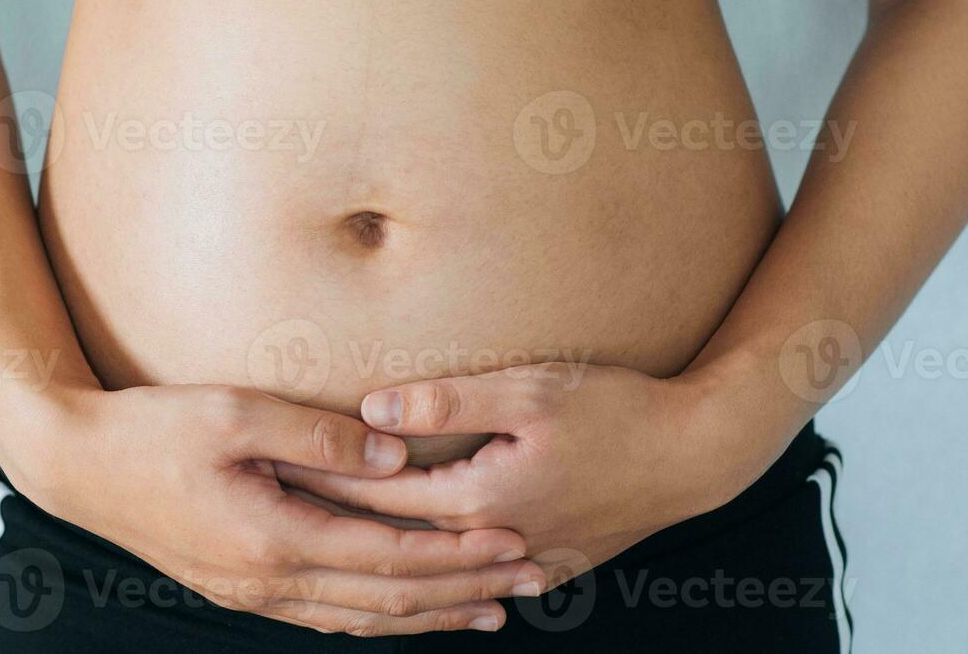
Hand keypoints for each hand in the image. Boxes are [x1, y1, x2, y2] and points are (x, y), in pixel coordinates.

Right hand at [0, 384, 547, 636]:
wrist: (79, 467)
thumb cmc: (154, 431)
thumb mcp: (235, 413)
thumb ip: (318, 433)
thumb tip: (394, 452)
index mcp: (273, 538)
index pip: (390, 556)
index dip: (457, 552)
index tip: (512, 540)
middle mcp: (269, 581)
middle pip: (388, 599)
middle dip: (463, 590)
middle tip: (528, 582)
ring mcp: (253, 594)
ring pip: (362, 619)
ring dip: (430, 614)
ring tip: (488, 609)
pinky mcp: (241, 589)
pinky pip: (326, 617)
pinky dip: (379, 618)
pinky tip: (406, 611)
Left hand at [275, 364, 754, 591]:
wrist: (697, 455)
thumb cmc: (616, 410)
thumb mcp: (529, 390)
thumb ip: (446, 403)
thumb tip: (370, 412)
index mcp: (482, 498)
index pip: (377, 495)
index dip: (320, 481)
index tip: (270, 470)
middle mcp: (495, 542)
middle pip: (393, 538)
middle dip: (333, 521)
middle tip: (274, 507)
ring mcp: (523, 563)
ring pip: (430, 568)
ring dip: (375, 554)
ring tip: (321, 542)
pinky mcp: (547, 564)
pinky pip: (470, 578)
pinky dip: (429, 574)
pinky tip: (405, 571)